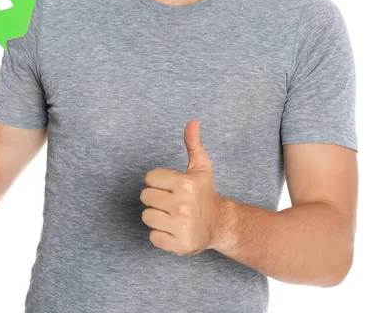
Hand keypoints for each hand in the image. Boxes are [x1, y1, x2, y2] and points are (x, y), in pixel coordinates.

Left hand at [140, 119, 221, 255]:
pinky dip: (161, 234)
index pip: (149, 178)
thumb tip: (192, 121)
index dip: (158, 181)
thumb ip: (193, 143)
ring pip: (147, 217)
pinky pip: (153, 237)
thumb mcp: (201, 167)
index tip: (171, 186)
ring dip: (157, 216)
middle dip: (156, 198)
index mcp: (185, 184)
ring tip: (172, 215)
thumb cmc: (205, 192)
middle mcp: (182, 205)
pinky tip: (174, 229)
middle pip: (145, 197)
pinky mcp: (178, 244)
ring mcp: (180, 226)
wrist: (220, 224)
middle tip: (171, 201)